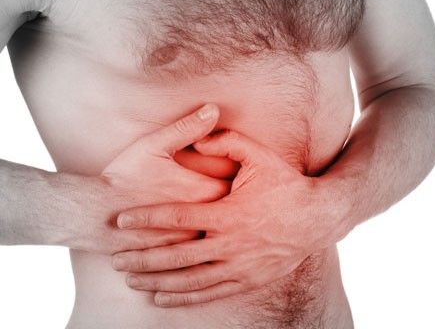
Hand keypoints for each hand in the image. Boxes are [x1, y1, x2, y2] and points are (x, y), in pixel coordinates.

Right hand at [83, 104, 231, 253]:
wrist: (96, 215)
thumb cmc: (125, 177)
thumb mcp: (154, 145)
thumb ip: (187, 127)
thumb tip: (214, 109)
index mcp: (202, 191)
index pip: (240, 180)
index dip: (240, 171)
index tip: (238, 164)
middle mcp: (202, 219)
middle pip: (235, 207)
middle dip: (236, 196)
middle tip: (238, 186)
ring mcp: (191, 240)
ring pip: (221, 230)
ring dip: (223, 220)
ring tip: (223, 211)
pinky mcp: (179, 255)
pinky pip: (204, 249)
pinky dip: (207, 238)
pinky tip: (200, 228)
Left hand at [111, 130, 347, 306]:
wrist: (319, 218)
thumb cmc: (285, 183)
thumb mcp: (259, 155)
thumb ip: (226, 142)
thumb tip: (196, 139)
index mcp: (228, 213)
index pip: (177, 218)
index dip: (147, 219)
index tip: (121, 220)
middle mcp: (231, 245)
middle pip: (176, 256)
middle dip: (142, 258)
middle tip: (116, 257)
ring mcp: (240, 267)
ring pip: (190, 280)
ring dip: (157, 281)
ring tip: (131, 279)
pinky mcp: (248, 281)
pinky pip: (210, 293)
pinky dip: (184, 296)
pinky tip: (162, 296)